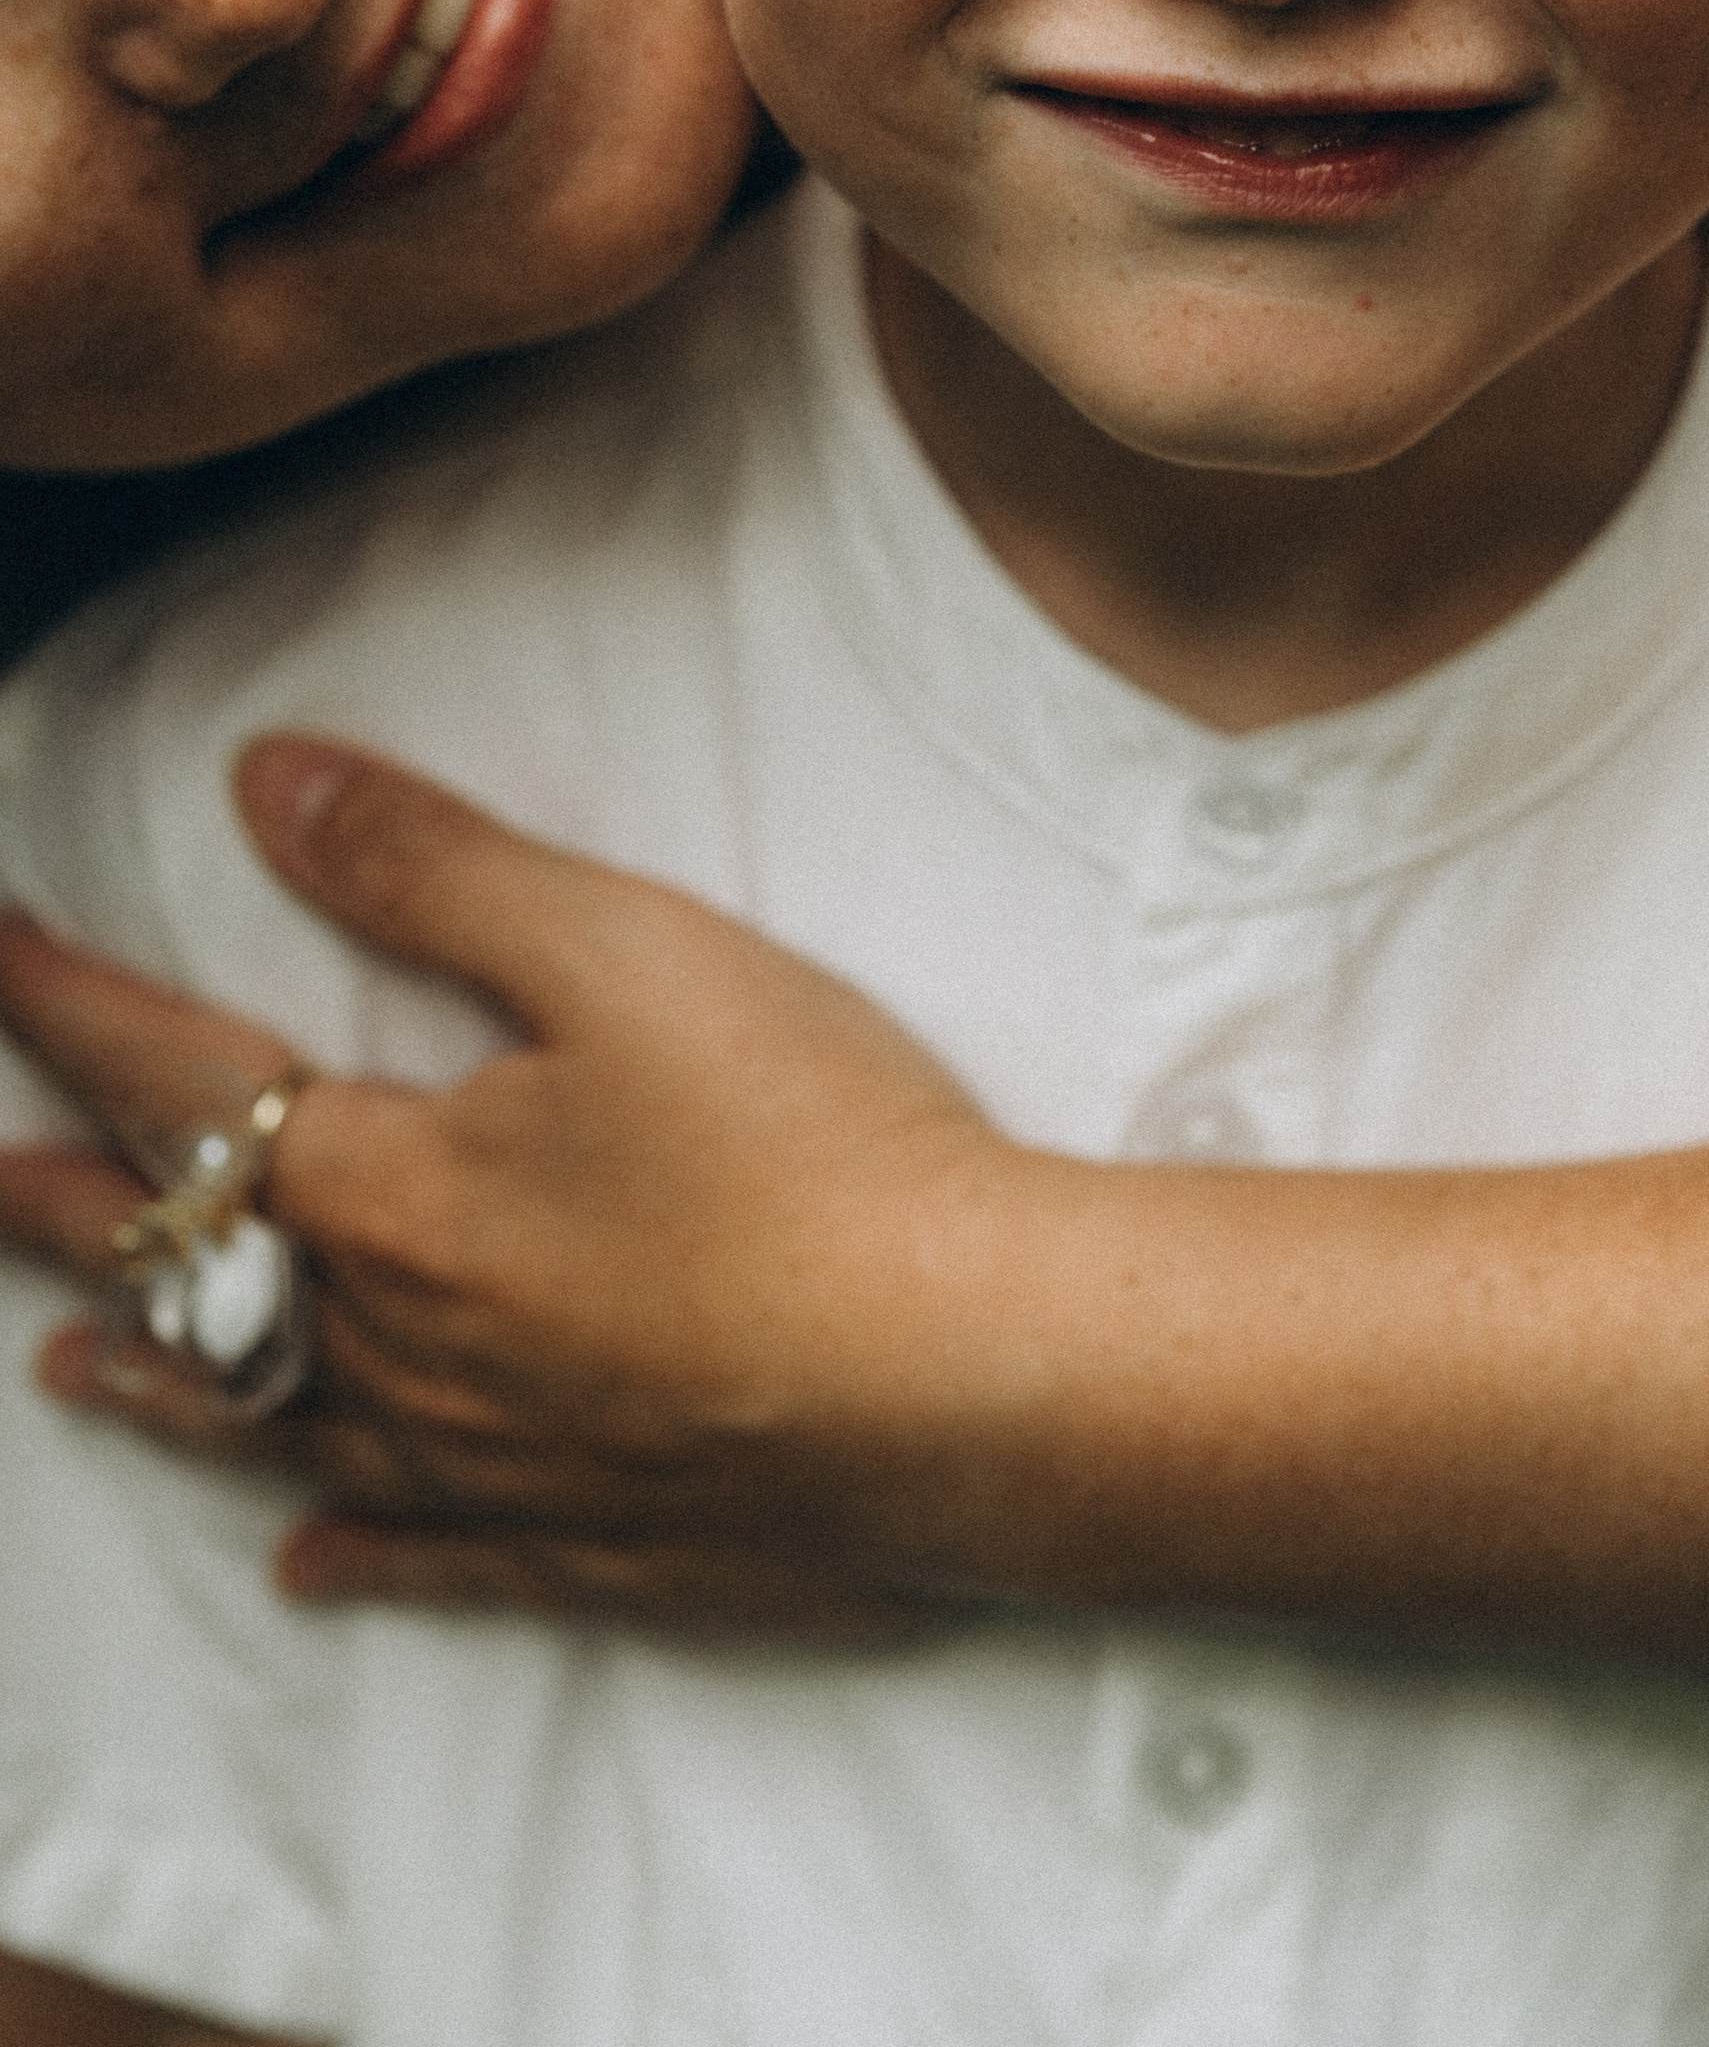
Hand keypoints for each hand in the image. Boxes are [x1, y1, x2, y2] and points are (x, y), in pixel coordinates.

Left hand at [0, 735, 1027, 1637]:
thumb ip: (434, 868)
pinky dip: (348, 1551)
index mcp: (395, 1192)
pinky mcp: (592, 1542)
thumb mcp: (622, 952)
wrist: (976, 1375)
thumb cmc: (811, 1147)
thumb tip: (266, 785)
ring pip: (271, 1423)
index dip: (71, 1004)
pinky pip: (425, 1559)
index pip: (187, 1080)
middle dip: (61, 1204)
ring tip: (66, 1365)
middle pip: (189, 1268)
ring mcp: (490, 1463)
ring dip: (160, 1380)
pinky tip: (310, 1563)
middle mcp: (403, 1346)